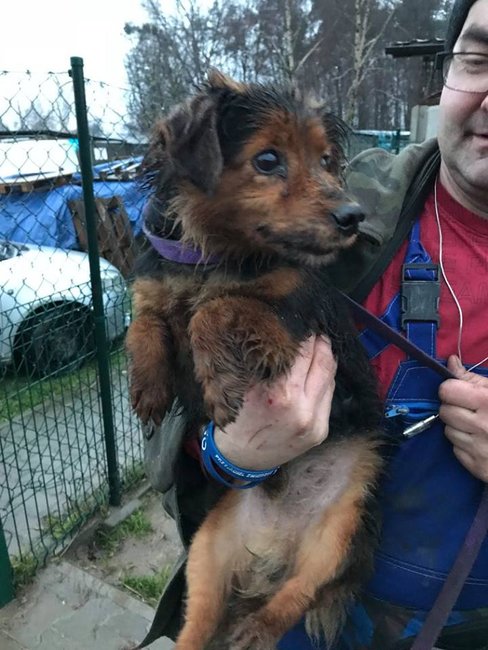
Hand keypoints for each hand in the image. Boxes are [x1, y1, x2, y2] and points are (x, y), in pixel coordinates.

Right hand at [213, 335, 336, 470]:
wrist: (241, 458)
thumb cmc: (237, 417)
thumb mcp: (245, 386)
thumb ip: (267, 363)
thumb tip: (285, 335)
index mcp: (278, 394)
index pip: (302, 353)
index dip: (305, 335)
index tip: (304, 322)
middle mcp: (301, 408)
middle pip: (322, 363)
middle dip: (321, 343)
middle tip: (316, 330)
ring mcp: (314, 422)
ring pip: (330, 378)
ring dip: (327, 359)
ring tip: (320, 345)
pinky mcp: (321, 431)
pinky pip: (328, 396)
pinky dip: (325, 379)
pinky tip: (319, 370)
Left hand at [439, 355, 487, 481]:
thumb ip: (473, 377)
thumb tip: (451, 361)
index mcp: (487, 401)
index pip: (447, 390)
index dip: (452, 389)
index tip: (461, 392)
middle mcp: (481, 426)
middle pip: (444, 411)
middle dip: (454, 408)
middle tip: (470, 409)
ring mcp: (478, 449)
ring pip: (448, 431)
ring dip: (458, 427)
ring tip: (477, 426)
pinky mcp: (477, 467)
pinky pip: (456, 450)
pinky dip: (464, 445)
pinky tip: (480, 441)